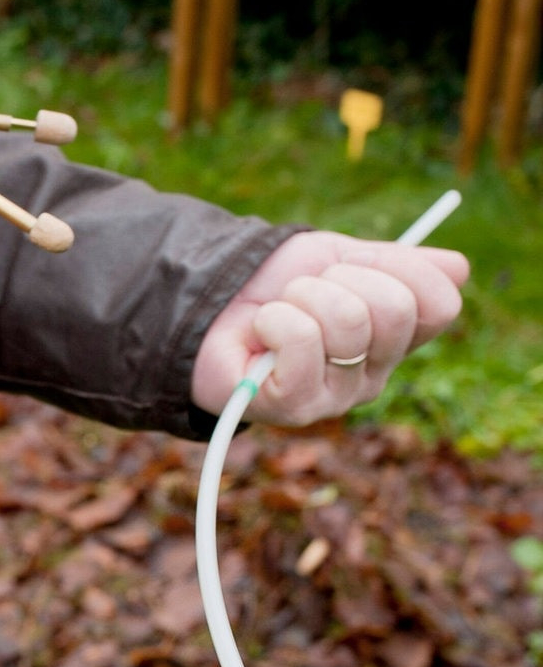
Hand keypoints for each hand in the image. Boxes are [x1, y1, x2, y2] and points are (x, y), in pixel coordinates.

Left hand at [190, 231, 468, 425]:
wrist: (208, 305)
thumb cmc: (272, 287)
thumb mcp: (339, 259)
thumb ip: (397, 264)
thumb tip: (458, 269)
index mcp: (393, 341)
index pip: (439, 305)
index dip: (401, 269)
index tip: (354, 265)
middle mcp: (372, 376)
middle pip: (394, 309)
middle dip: (339, 280)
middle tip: (304, 291)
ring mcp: (334, 397)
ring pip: (348, 320)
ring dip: (301, 297)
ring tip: (277, 312)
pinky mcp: (293, 407)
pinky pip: (303, 340)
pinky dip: (275, 319)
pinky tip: (261, 331)